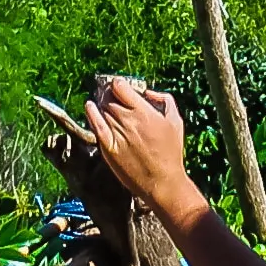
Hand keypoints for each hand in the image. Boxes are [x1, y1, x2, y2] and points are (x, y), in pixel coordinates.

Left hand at [82, 75, 195, 218]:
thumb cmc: (171, 152)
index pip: (120, 87)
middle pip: (109, 98)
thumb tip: (148, 93)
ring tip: (106, 104)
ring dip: (103, 104)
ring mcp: (116, 134)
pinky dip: (91, 113)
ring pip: (102, 109)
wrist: (161, 181)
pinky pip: (96, 125)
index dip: (118, 84)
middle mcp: (128, 120)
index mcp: (144, 112)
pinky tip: (90, 107)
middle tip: (113, 96)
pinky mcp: (108, 147)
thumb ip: (165, 101)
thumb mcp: (175, 122)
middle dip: (110, 94)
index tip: (119, 85)